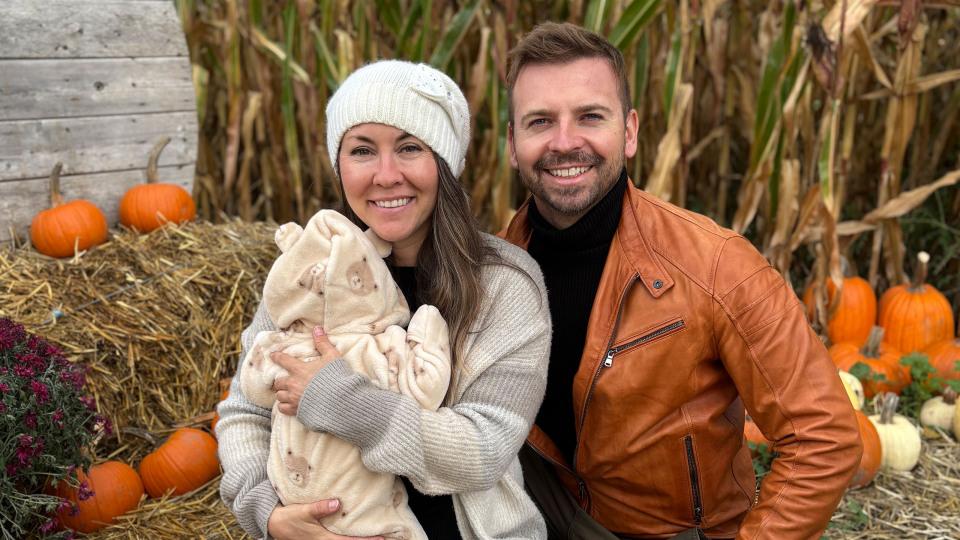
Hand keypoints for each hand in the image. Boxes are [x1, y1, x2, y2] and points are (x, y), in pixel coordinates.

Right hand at [267, 499, 383, 539]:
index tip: (381, 538)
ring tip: (374, 537)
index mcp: (322, 539)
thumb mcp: (303, 511)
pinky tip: (355, 534)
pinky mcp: (319, 539)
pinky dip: (348, 539)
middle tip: (385, 538)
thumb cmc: (288, 517)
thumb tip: (338, 503)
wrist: (272, 524)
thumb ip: (320, 508)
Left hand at [273, 327, 342, 415]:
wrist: (340, 400)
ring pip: (279, 396)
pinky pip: (282, 409)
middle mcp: (294, 384)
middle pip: (278, 382)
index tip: (272, 355)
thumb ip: (323, 343)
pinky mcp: (297, 411)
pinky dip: (283, 406)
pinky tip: (288, 405)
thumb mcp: (332, 357)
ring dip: (282, 394)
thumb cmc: (337, 377)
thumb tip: (317, 328)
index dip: (277, 357)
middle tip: (282, 381)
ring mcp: (294, 398)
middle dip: (280, 381)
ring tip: (286, 393)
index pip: (283, 360)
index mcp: (300, 369)